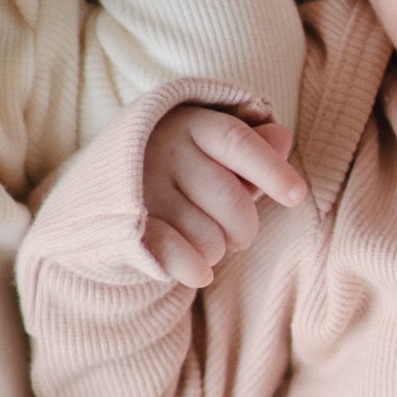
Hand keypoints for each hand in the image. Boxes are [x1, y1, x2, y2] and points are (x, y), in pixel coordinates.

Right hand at [141, 106, 304, 288]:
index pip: (237, 142)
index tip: (296, 196)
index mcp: (189, 123)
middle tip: (235, 232)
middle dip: (244, 228)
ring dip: (215, 248)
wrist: (100, 193)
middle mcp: (164, 150)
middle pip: (232, 200)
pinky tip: (200, 273)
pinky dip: (195, 268)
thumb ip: (250, 146)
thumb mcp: (211, 149)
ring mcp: (144, 189)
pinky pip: (176, 253)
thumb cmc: (176, 168)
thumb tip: (283, 139)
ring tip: (200, 237)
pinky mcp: (127, 228)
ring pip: (209, 236)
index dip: (271, 170)